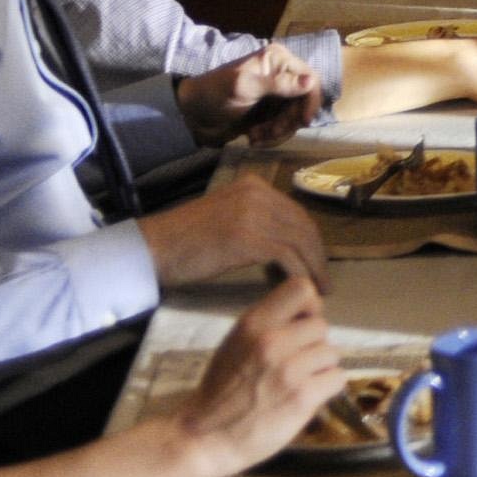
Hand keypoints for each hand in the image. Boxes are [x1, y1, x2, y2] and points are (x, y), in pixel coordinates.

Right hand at [139, 177, 328, 290]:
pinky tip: (302, 289)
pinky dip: (299, 274)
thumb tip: (285, 242)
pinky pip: (287, 257)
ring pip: (300, 242)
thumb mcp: (226, 217)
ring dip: (314, 269)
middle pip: (304, 226)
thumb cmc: (184, 241)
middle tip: (324, 280)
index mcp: (253, 186)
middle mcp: (257, 193)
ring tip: (318, 291)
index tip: (317, 263)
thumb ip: (255, 220)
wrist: (153, 247)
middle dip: (318, 255)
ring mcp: (253, 213)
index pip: (297, 213)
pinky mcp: (248, 237)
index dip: (311, 241)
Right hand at [172, 278, 341, 476]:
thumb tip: (310, 313)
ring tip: (298, 383)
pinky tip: (306, 397)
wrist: (205, 437)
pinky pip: (336, 379)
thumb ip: (269, 325)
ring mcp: (289, 370)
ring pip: (332, 354)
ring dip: (320, 369)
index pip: (301, 289)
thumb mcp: (236, 343)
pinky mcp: (303, 397)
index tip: (302, 325)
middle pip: (322, 327)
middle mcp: (272, 342)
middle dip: (313, 345)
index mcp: (253, 324)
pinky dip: (326, 389)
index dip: (310, 307)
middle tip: (296, 364)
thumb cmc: (221, 391)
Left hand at [176, 44, 322, 146]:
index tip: (302, 121)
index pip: (310, 79)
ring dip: (278, 130)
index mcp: (277, 60)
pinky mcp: (269, 112)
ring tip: (257, 135)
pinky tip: (254, 137)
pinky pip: (283, 126)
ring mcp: (275, 95)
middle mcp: (281, 75)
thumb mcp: (244, 87)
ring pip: (294, 117)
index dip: (311, 101)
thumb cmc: (215, 94)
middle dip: (289, 120)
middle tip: (271, 132)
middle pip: (304, 102)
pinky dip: (271, 135)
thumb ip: (277, 84)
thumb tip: (311, 81)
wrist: (192, 116)